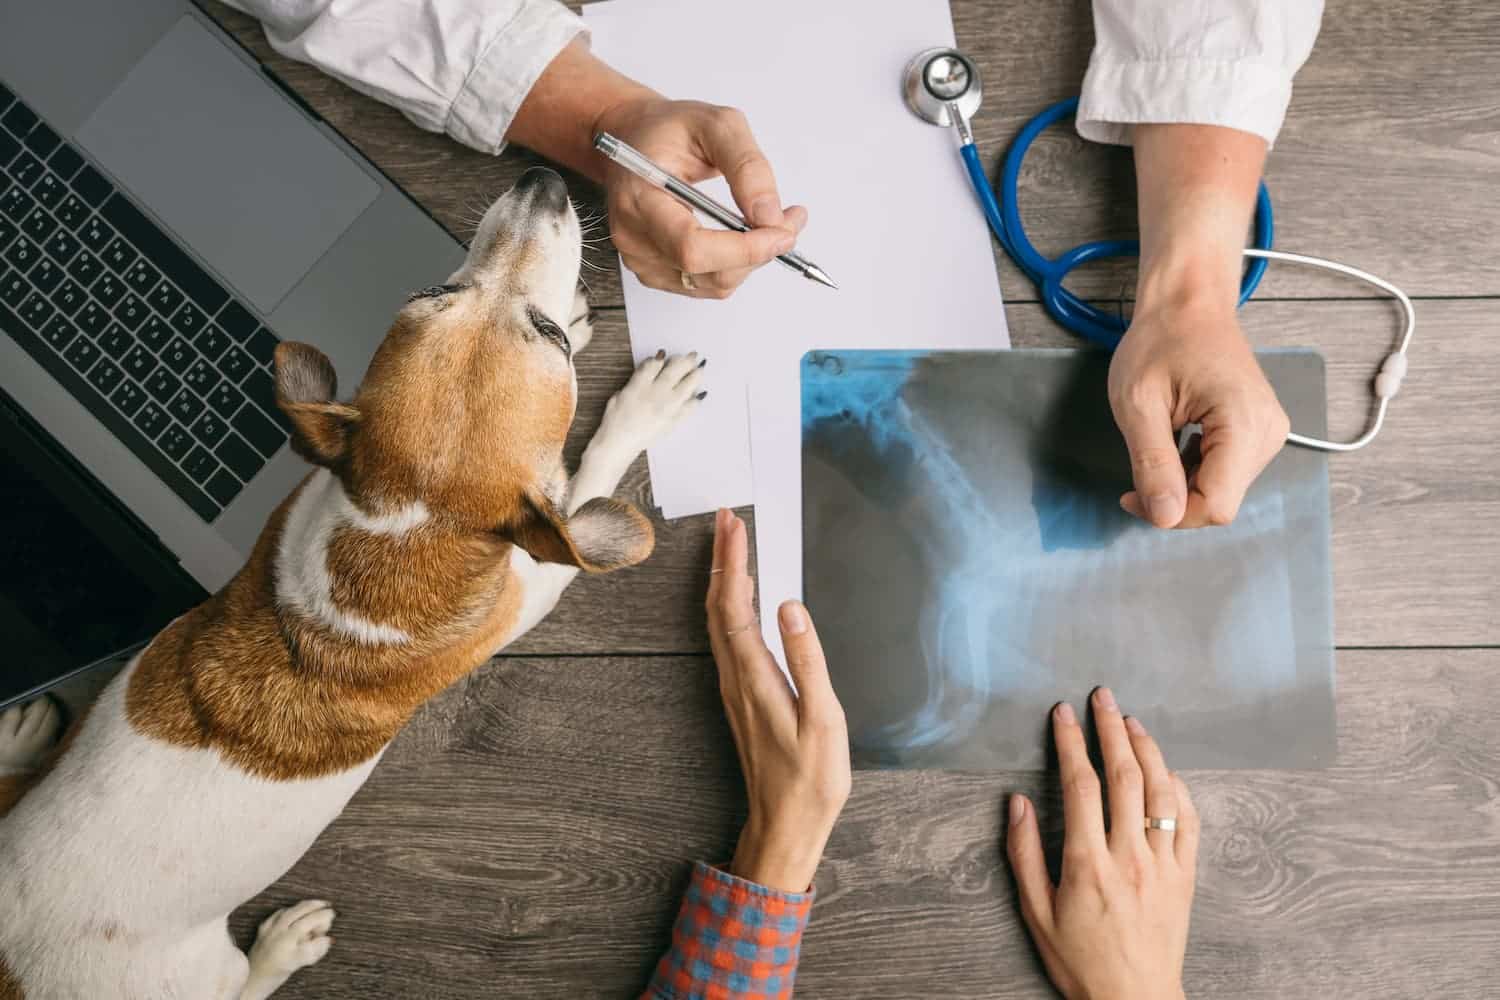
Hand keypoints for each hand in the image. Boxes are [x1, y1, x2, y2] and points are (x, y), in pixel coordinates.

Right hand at [595, 97, 806, 298]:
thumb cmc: (665, 130)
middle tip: (790, 222)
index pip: (691, 247)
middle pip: (707, 272)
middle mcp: (633, 236)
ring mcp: (641, 259)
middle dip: (759, 253)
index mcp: (639, 198)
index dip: (744, 249)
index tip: (782, 231)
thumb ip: (746, 166)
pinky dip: (736, 265)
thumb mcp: (715, 124)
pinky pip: (707, 284)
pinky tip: (744, 238)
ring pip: (714, 284)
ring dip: (752, 260)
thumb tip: (769, 215)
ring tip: (770, 224)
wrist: (632, 141)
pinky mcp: (654, 271)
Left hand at [706, 508, 850, 891]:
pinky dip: (729, 607)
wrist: (785, 824)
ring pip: (717, 622)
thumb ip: (806, 660)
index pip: (734, 605)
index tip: (733, 524)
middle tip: (727, 519)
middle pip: (718, 606)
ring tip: (731, 547)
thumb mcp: (823, 719)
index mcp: (754, 677)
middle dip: (722, 560)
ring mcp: (734, 688)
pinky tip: (740, 601)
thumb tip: (789, 607)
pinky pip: (725, 639)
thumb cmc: (811, 778)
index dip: (732, 561)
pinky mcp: (740, 697)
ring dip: (723, 581)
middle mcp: (735, 678)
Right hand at [1007, 689, 1198, 999]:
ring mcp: (1164, 866)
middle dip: (1110, 729)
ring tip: (1132, 721)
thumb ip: (1025, 855)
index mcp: (1088, 864)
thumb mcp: (1036, 913)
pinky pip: (1190, 822)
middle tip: (1102, 697)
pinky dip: (1179, 788)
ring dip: (1147, 749)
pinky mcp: (1186, 877)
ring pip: (1161, 791)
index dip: (1070, 742)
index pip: (1080, 785)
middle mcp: (1130, 857)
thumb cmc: (1080, 960)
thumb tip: (1018, 803)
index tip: (1063, 714)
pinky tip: (1166, 770)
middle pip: (1124, 776)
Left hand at [1108, 295, 1289, 527]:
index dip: (1172, 514)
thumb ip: (1153, 463)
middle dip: (1174, 499)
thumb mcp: (1138, 403)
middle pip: (1221, 501)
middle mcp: (1268, 434)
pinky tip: (1176, 445)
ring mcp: (1269, 433)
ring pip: (1223, 491)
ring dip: (1183, 485)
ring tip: (1158, 445)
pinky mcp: (1260, 432)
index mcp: (1244, 423)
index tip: (1131, 496)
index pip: (1217, 506)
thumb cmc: (1160, 342)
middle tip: (1136, 473)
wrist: (1189, 303)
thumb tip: (1165, 518)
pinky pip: (1227, 473)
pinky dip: (1195, 472)